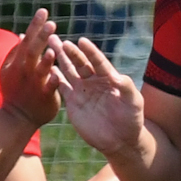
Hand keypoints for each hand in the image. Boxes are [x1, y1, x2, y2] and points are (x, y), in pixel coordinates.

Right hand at [0, 10, 61, 126]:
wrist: (16, 117)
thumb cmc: (16, 90)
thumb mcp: (11, 70)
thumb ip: (18, 52)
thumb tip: (24, 34)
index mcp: (18, 61)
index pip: (27, 39)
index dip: (35, 25)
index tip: (44, 11)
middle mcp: (25, 70)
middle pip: (33, 51)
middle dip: (41, 36)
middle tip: (51, 23)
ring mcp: (33, 84)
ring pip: (40, 69)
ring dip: (46, 59)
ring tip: (54, 48)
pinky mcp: (43, 96)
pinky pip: (48, 88)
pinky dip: (51, 81)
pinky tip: (57, 74)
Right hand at [52, 34, 147, 158]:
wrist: (120, 141)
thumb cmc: (131, 120)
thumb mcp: (133, 103)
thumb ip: (127, 88)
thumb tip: (119, 76)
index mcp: (109, 78)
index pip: (98, 61)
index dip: (90, 52)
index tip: (82, 41)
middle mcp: (94, 81)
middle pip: (80, 63)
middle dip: (70, 51)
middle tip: (58, 40)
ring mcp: (82, 91)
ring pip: (69, 71)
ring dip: (60, 59)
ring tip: (50, 46)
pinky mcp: (73, 103)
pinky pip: (62, 88)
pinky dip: (55, 79)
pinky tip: (47, 69)